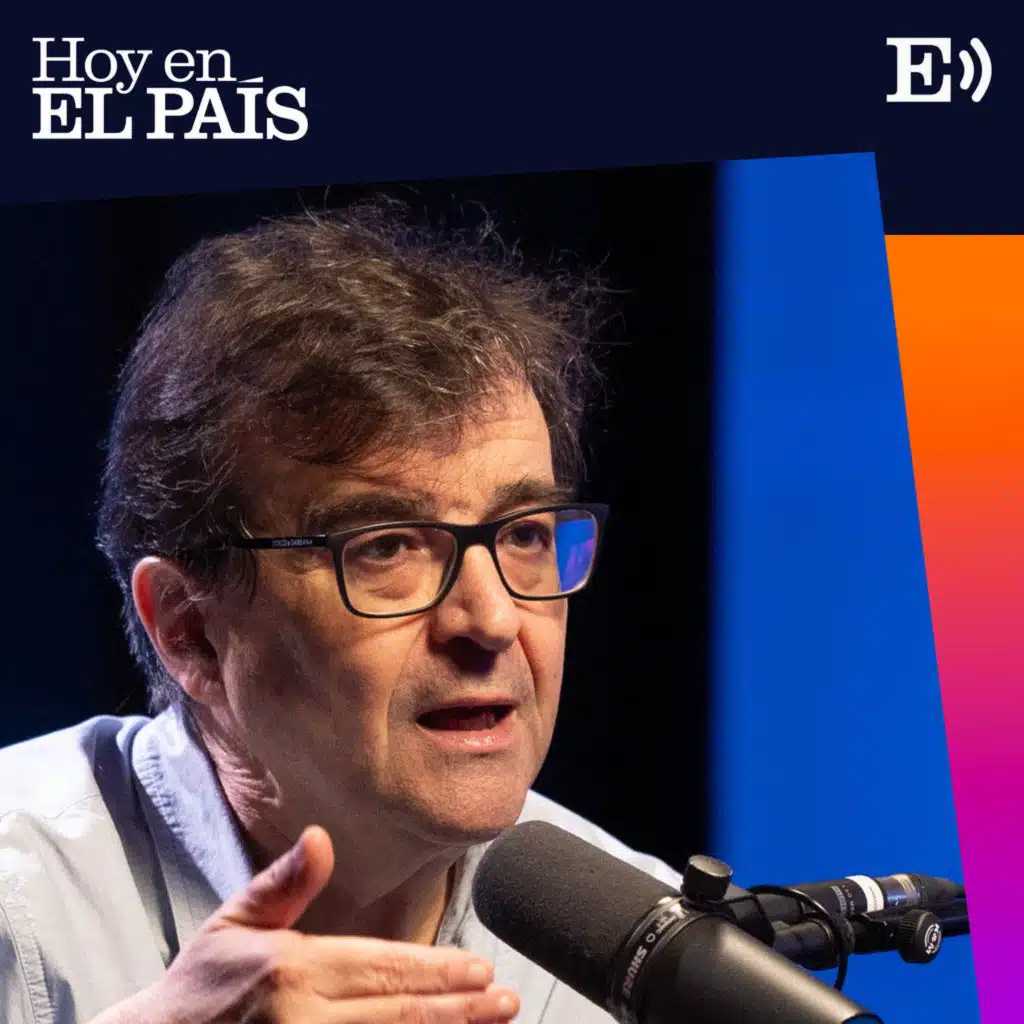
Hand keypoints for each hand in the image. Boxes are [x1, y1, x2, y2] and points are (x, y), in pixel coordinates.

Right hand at [92, 826, 517, 1023]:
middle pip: (397, 1012)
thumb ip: (282, 884)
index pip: (381, 967)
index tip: (479, 969)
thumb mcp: (231, 924)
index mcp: (290, 970)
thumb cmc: (196, 992)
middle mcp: (302, 1018)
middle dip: (457, 1007)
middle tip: (505, 1001)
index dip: (435, 969)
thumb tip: (320, 836)